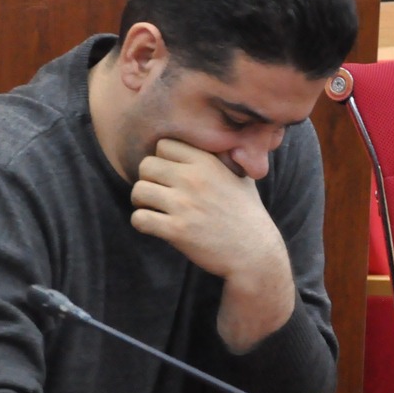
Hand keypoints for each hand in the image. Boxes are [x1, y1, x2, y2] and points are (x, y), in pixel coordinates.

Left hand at [130, 138, 291, 284]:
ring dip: (141, 201)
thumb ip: (226, 158)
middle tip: (157, 193)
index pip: (164, 145)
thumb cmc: (247, 215)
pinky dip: (141, 222)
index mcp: (207, 162)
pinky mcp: (177, 230)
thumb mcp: (242, 177)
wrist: (254, 253)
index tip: (169, 175)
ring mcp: (184, 205)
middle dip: (148, 179)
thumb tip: (223, 139)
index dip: (162, 159)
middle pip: (146, 165)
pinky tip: (154, 226)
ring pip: (138, 190)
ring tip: (153, 209)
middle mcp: (193, 180)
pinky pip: (139, 218)